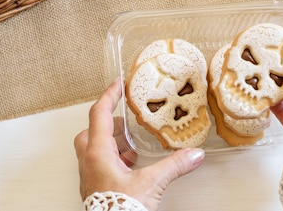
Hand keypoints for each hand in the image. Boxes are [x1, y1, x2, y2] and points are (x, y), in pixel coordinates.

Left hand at [74, 80, 204, 210]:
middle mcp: (89, 163)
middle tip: (127, 120)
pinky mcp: (95, 188)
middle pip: (92, 131)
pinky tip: (131, 165)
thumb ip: (174, 166)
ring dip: (113, 142)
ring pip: (94, 148)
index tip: (118, 84)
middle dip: (110, 122)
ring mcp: (90, 177)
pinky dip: (114, 158)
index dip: (109, 95)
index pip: (99, 114)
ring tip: (133, 144)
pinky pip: (100, 164)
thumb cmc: (120, 210)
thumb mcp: (151, 184)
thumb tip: (193, 154)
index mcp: (98, 153)